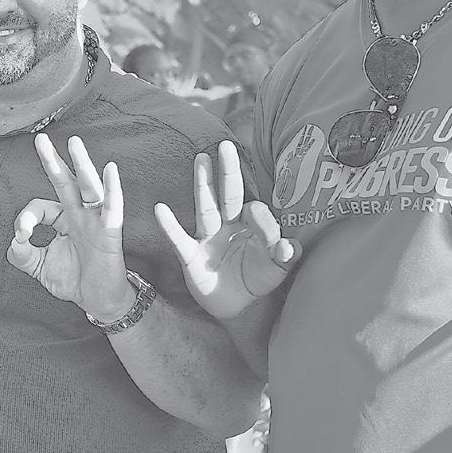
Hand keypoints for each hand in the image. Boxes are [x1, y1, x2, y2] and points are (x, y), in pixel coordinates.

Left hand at [6, 135, 133, 320]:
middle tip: (40, 139)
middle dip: (53, 160)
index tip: (21, 236)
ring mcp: (96, 221)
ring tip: (74, 143)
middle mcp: (79, 215)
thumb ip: (22, 255)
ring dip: (82, 165)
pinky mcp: (110, 233)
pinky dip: (112, 189)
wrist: (98, 301)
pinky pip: (112, 208)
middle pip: (65, 182)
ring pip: (88, 187)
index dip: (26, 218)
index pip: (40, 206)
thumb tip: (15, 240)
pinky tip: (110, 170)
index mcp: (62, 219)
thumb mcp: (39, 268)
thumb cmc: (73, 280)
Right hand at [153, 141, 297, 320]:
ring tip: (201, 159)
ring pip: (206, 208)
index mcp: (250, 224)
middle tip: (226, 145)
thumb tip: (290, 246)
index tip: (275, 243)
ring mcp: (208, 239)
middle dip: (228, 170)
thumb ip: (286, 256)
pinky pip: (179, 239)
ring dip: (203, 184)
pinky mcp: (191, 257)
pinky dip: (170, 225)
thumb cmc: (258, 280)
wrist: (239, 307)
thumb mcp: (277, 269)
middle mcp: (228, 226)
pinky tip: (161, 209)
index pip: (255, 211)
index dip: (263, 221)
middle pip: (228, 193)